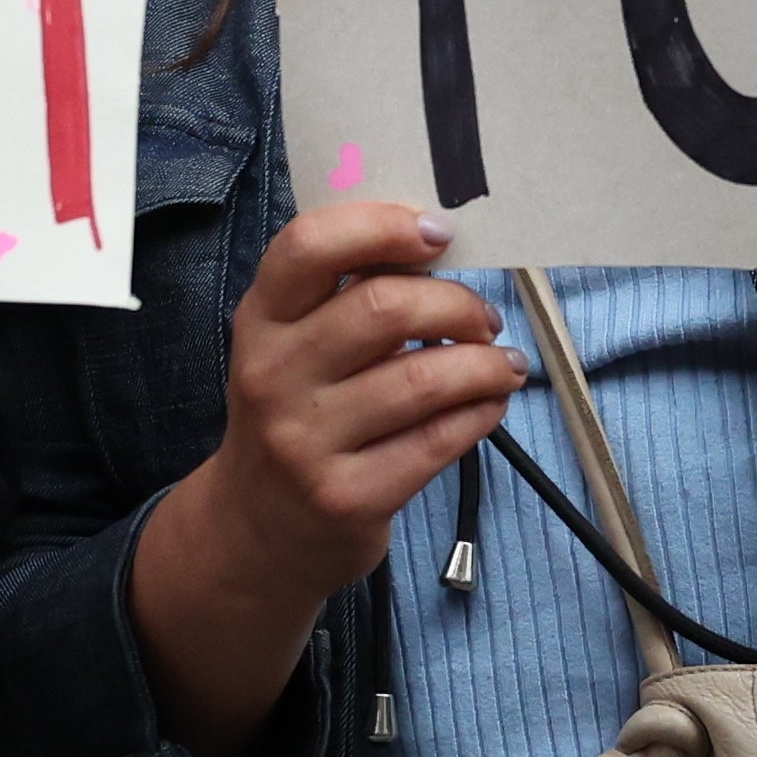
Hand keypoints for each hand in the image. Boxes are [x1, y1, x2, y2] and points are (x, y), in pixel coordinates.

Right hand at [181, 202, 528, 608]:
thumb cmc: (293, 415)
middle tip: (483, 317)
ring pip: (424, 378)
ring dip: (484, 363)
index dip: (383, 226)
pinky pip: (438, 440)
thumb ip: (343, 294)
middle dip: (456, 303)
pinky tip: (490, 403)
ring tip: (501, 364)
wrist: (255, 530)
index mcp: (260, 321)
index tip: (439, 234)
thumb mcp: (291, 347)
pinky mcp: (348, 498)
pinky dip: (481, 412)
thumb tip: (436, 243)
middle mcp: (273, 377)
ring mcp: (306, 443)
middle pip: (383, 308)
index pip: (309, 246)